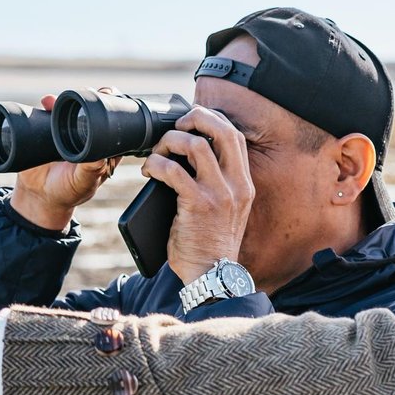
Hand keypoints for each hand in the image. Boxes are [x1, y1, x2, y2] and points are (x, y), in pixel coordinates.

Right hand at [9, 91, 120, 230]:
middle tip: (87, 91)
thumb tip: (101, 153)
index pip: (116, 122)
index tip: (111, 96)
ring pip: (74, 106)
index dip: (116, 107)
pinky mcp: (49, 128)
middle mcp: (89, 135)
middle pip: (95, 108)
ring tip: (61, 98)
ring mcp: (68, 130)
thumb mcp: (82, 183)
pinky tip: (46, 101)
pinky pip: (50, 111)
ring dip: (69, 97)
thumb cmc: (67, 192)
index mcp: (105, 147)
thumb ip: (91, 170)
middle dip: (93, 95)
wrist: (38, 196)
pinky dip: (49, 103)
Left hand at [142, 106, 252, 282]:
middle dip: (196, 119)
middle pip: (222, 131)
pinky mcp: (197, 204)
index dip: (213, 120)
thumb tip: (186, 159)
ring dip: (170, 142)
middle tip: (176, 126)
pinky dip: (157, 164)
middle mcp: (236, 185)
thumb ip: (217, 185)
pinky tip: (149, 170)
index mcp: (244, 184)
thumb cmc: (210, 245)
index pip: (235, 137)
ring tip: (157, 154)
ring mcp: (219, 194)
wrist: (212, 276)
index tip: (193, 122)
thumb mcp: (227, 211)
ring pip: (196, 145)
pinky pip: (174, 170)